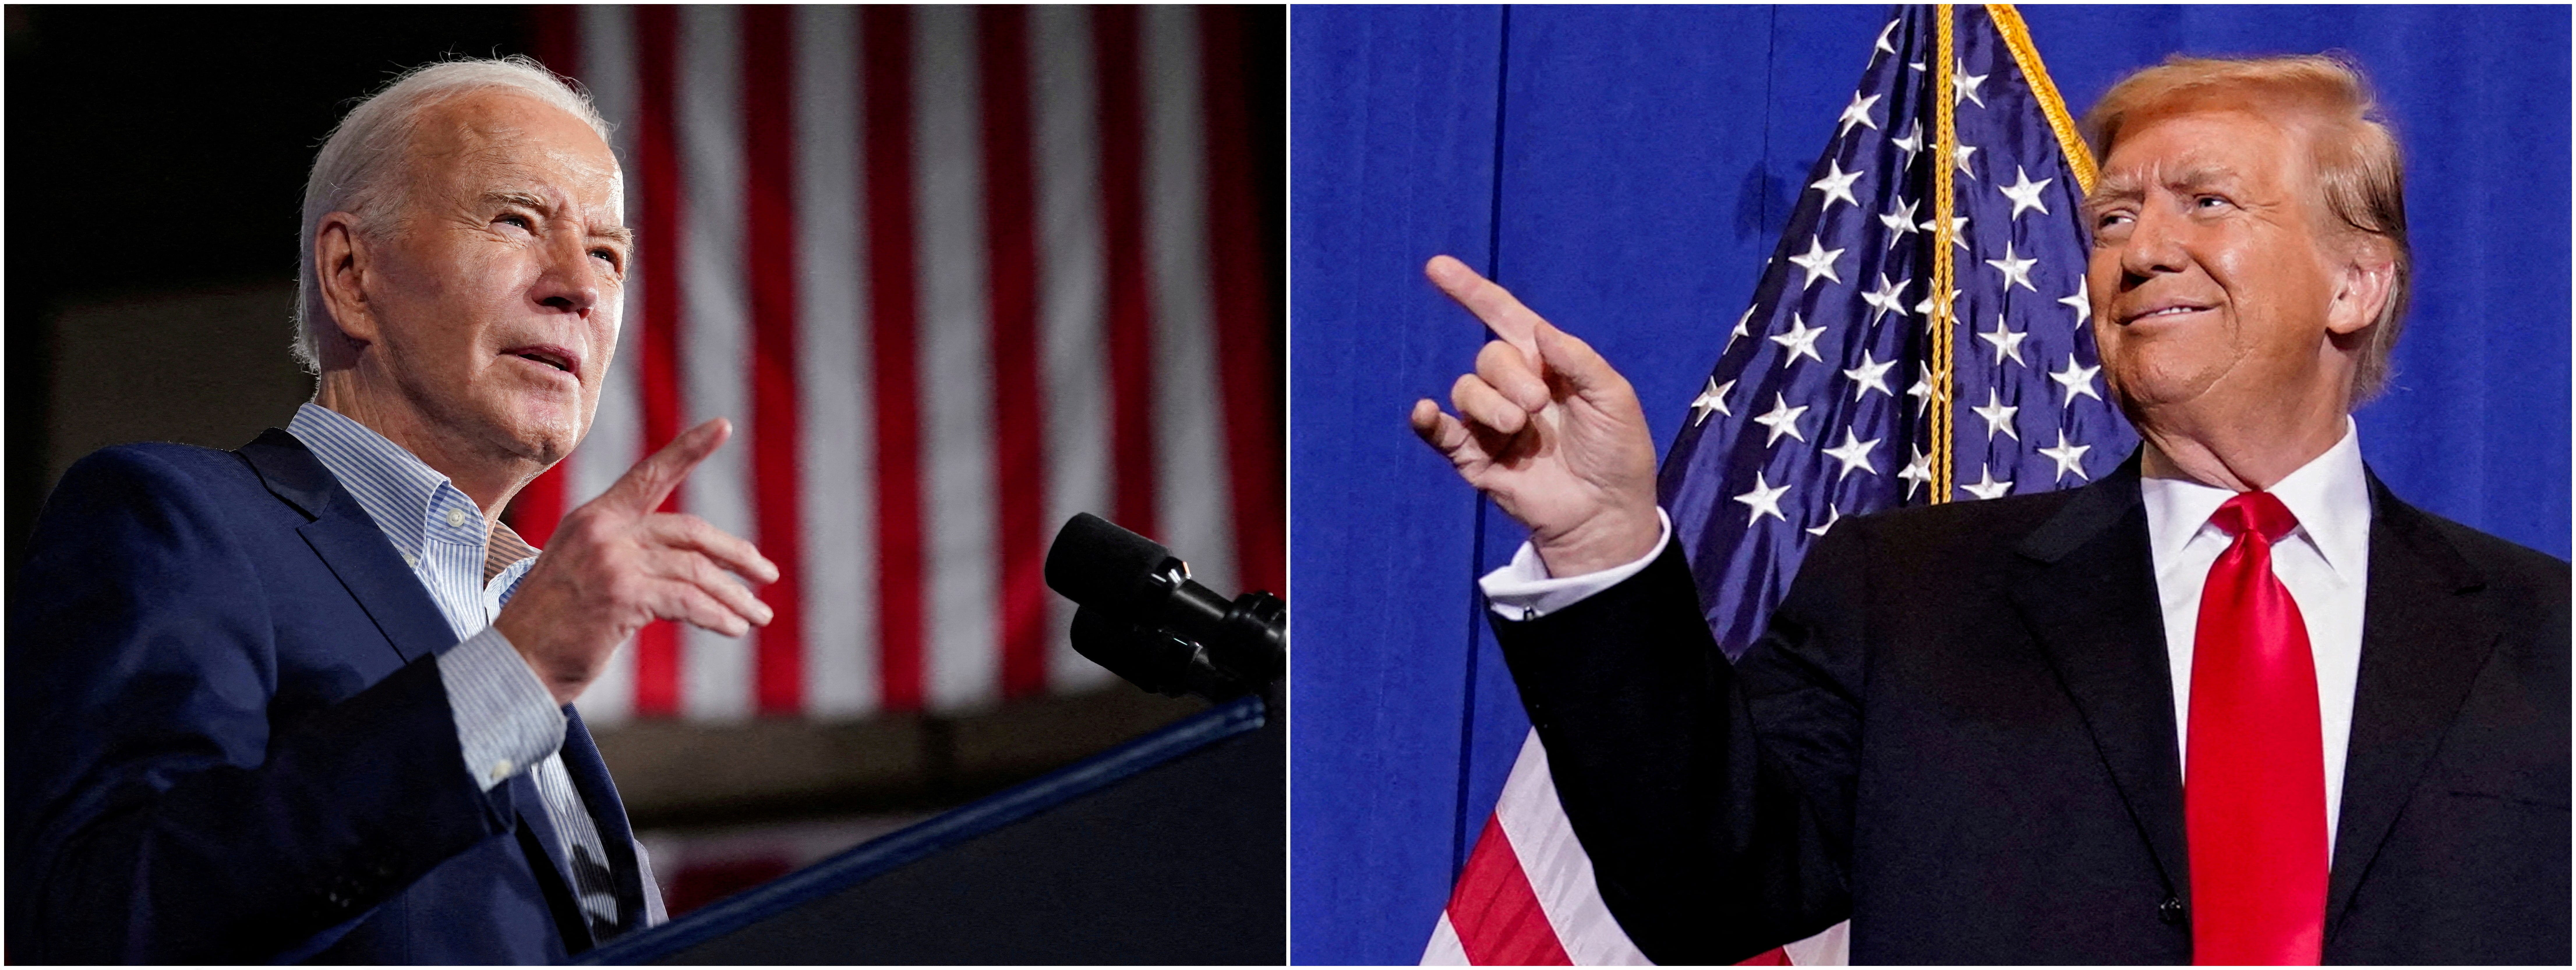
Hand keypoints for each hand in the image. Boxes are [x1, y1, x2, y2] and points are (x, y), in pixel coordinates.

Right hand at [495, 418, 779, 704]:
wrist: (515, 663)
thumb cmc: (554, 624)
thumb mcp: (586, 571)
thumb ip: (628, 554)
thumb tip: (688, 566)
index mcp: (594, 517)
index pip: (649, 474)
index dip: (688, 449)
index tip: (722, 425)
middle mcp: (604, 531)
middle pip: (692, 532)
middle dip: (737, 555)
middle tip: (767, 575)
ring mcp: (612, 562)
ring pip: (697, 571)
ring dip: (735, 596)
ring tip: (757, 616)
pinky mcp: (622, 596)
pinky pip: (689, 602)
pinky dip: (718, 617)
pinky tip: (734, 629)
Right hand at [1408, 255, 1661, 576]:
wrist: (1606, 514)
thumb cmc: (1618, 455)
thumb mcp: (1614, 398)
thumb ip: (1578, 359)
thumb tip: (1539, 329)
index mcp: (1547, 365)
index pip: (1504, 318)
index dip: (1471, 292)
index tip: (1437, 267)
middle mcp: (1514, 388)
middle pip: (1489, 358)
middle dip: (1511, 377)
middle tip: (1539, 408)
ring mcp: (1491, 423)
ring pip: (1467, 390)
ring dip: (1492, 405)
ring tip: (1521, 430)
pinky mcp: (1475, 458)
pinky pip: (1439, 432)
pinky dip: (1426, 420)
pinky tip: (1424, 411)